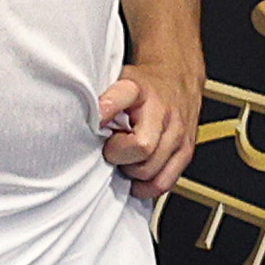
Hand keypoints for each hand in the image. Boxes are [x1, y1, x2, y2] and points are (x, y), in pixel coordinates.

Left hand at [100, 53, 203, 194]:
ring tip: (126, 157)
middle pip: (140, 148)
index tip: (97, 120)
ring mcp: (178, 134)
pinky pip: (163, 182)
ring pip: (150, 170)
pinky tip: (137, 173)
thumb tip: (79, 121)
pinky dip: (145, 186)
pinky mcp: (186, 151)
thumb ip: (100, 100)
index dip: (106, 110)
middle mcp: (164, 112)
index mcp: (140, 90)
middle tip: (113, 145)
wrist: (176, 79)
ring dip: (131, 170)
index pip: (123, 96)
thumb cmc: (143, 87)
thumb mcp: (116, 81)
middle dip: (118, 154)